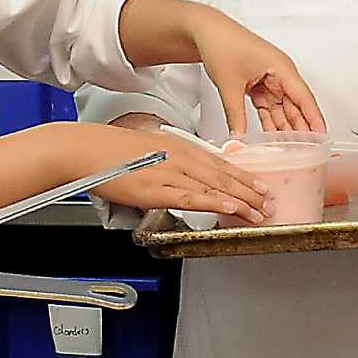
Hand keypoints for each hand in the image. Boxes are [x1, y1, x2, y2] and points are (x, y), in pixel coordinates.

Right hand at [71, 121, 272, 224]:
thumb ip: (171, 161)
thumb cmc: (111, 151)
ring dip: (242, 201)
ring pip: (215, 188)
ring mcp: (170, 172)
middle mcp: (180, 157)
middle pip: (224, 175)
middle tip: (270, 202)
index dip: (244, 176)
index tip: (261, 186)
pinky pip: (193, 198)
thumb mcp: (150, 148)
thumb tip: (184, 174)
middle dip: (250, 190)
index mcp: (179, 146)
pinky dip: (215, 203)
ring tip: (261, 212)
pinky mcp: (157, 189)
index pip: (220, 163)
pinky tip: (232, 209)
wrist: (87, 150)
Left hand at [183, 6, 323, 135]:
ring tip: (292, 149)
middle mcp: (280, 74)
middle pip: (296, 106)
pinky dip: (271, 122)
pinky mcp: (260, 85)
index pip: (304, 98)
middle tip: (307, 151)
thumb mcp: (229, 84)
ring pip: (283, 109)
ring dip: (286, 128)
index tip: (322, 136)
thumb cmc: (223, 43)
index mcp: (281, 68)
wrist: (207, 31)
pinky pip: (269, 107)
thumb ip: (235, 114)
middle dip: (301, 129)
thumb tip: (239, 136)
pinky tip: (274, 137)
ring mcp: (270, 80)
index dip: (314, 118)